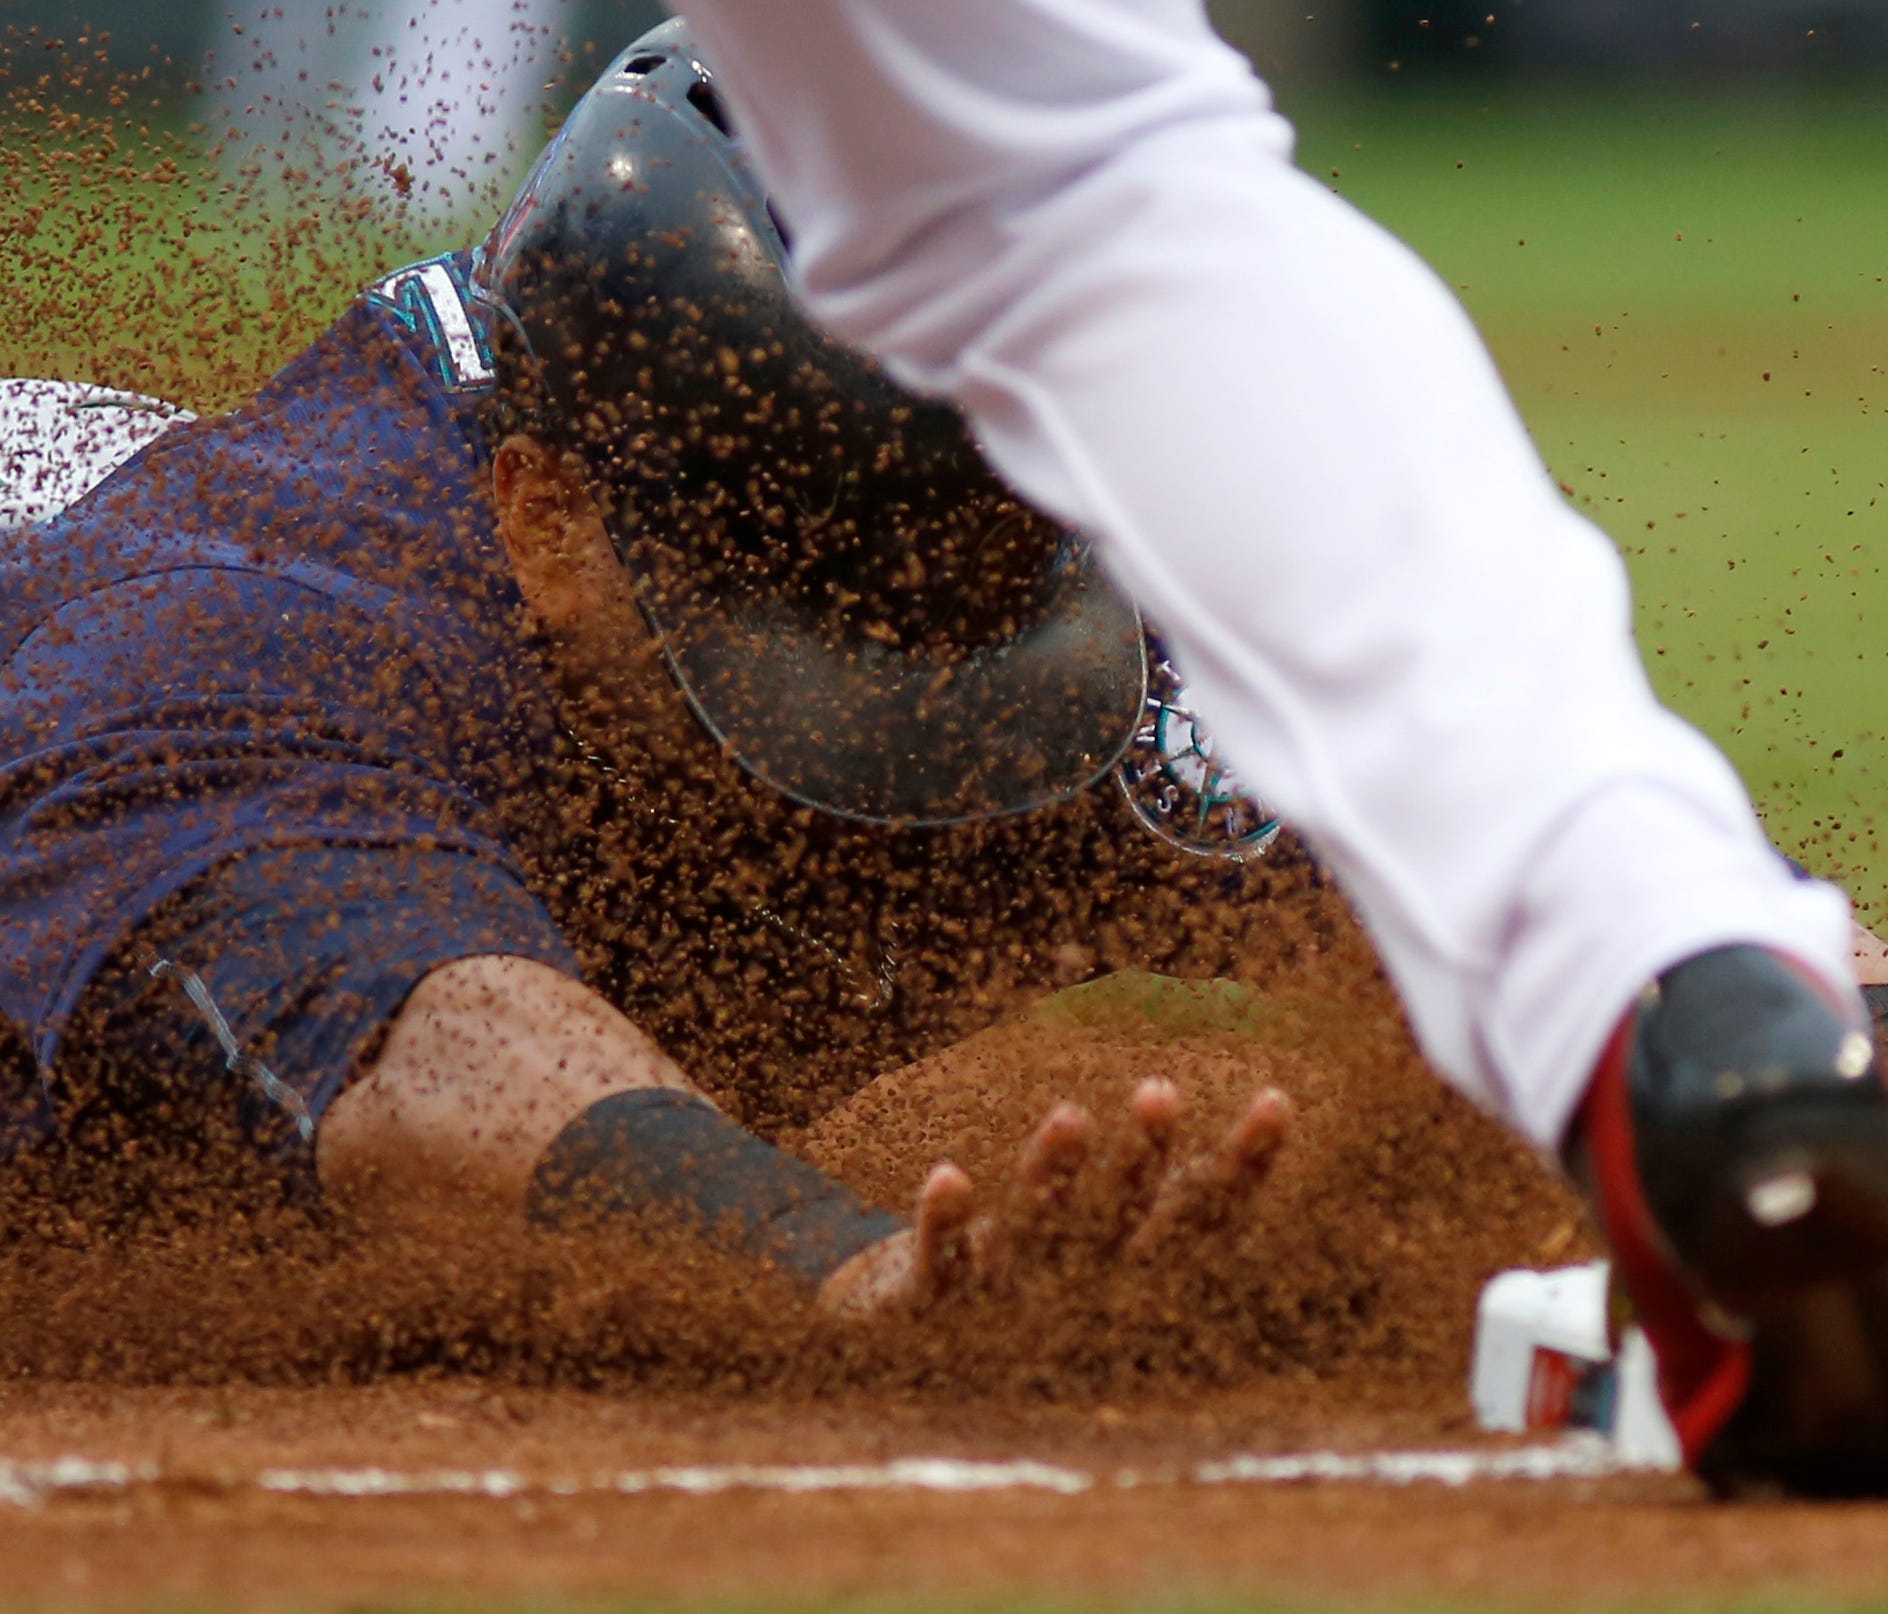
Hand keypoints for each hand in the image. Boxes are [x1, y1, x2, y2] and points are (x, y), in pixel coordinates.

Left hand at [817, 1078, 1288, 1317]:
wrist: (929, 1384)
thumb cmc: (1037, 1293)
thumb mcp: (1108, 1252)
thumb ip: (1161, 1206)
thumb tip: (1266, 1114)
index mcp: (1135, 1276)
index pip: (1201, 1218)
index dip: (1242, 1168)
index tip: (1277, 1101)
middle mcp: (1082, 1292)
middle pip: (1120, 1217)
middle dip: (1140, 1157)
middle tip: (1158, 1089)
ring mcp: (1009, 1300)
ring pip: (1037, 1234)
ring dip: (1052, 1176)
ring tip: (1068, 1115)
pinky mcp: (935, 1307)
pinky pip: (943, 1262)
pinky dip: (946, 1223)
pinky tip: (948, 1176)